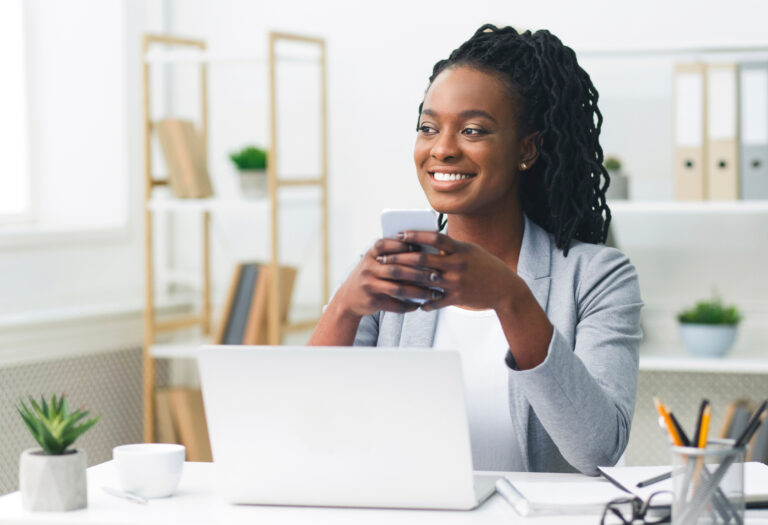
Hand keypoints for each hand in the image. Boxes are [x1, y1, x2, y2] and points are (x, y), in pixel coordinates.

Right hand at [332, 237, 442, 317]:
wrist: (348, 298)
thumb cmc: (370, 275)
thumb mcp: (375, 261)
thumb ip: (392, 255)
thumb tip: (423, 250)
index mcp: (371, 254)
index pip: (386, 244)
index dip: (403, 245)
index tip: (423, 248)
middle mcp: (368, 268)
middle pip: (397, 269)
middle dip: (419, 273)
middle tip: (437, 276)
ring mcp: (369, 285)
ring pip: (398, 288)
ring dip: (418, 292)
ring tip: (433, 294)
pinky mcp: (371, 300)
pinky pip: (393, 304)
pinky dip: (407, 306)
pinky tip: (419, 306)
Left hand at [377, 231, 521, 311]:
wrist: (506, 289)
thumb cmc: (486, 266)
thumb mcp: (470, 251)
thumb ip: (450, 248)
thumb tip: (426, 241)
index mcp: (460, 249)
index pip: (434, 238)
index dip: (415, 235)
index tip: (399, 235)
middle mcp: (457, 265)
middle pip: (422, 260)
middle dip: (399, 259)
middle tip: (382, 258)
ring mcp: (456, 283)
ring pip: (424, 281)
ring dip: (404, 280)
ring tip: (389, 278)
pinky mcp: (457, 299)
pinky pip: (435, 301)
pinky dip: (423, 302)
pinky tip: (414, 302)